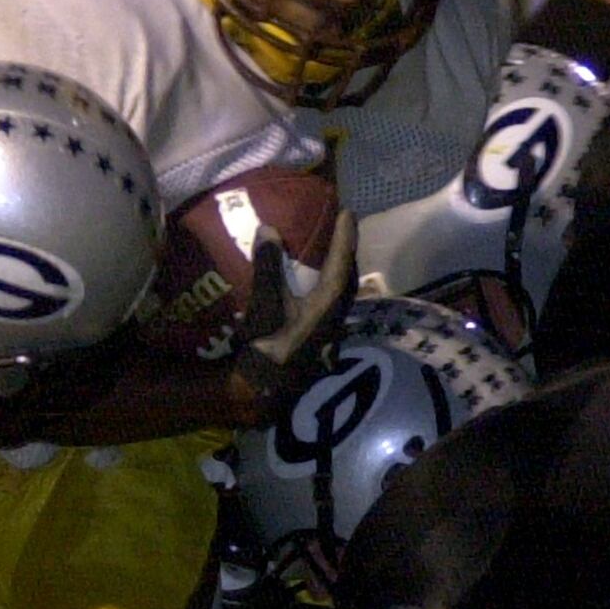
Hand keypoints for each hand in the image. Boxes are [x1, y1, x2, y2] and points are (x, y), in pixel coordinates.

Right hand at [229, 209, 356, 422]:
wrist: (260, 394)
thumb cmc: (264, 350)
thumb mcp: (263, 306)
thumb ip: (268, 268)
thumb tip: (269, 229)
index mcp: (326, 309)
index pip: (341, 267)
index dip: (345, 239)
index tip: (348, 214)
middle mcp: (333, 320)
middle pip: (348, 282)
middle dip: (347, 255)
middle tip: (343, 231)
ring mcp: (327, 335)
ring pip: (341, 296)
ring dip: (338, 273)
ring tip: (329, 255)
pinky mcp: (317, 343)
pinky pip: (329, 307)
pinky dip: (325, 290)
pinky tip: (312, 289)